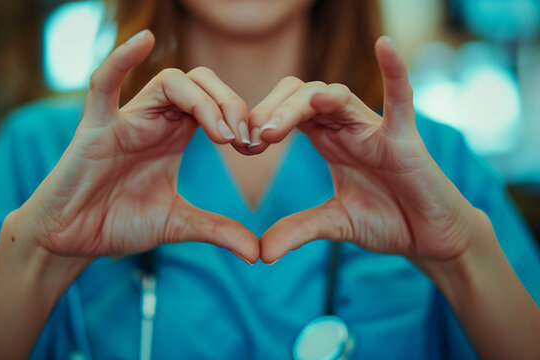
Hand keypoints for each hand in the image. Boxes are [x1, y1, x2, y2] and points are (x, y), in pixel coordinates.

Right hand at [9, 30, 258, 262]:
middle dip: (229, 103)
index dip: (239, 115)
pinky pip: (103, 84)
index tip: (254, 147)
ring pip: (170, 81)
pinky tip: (143, 40)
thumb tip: (255, 253)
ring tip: (222, 133)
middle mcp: (151, 119)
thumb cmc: (114, 223)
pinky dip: (121, 59)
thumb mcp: (176, 224)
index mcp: (172, 134)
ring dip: (204, 100)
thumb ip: (215, 230)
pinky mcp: (94, 126)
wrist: (70, 241)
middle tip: (245, 138)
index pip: (213, 102)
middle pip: (199, 83)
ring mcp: (123, 119)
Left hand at [250, 37, 482, 263]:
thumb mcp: (334, 225)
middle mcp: (347, 126)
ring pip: (335, 96)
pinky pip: (401, 99)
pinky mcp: (405, 138)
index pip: (286, 112)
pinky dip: (394, 71)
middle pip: (302, 96)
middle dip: (271, 111)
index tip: (240, 144)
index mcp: (327, 138)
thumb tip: (262, 254)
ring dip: (300, 106)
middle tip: (250, 139)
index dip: (261, 121)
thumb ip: (298, 232)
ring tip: (274, 128)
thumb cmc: (387, 220)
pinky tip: (384, 46)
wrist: (431, 239)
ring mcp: (376, 128)